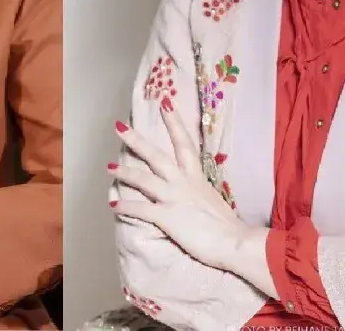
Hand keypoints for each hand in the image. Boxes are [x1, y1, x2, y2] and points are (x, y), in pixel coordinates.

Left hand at [107, 97, 248, 270]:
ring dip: (124, 172)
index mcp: (196, 177)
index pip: (184, 143)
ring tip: (109, 167)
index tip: (165, 102)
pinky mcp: (166, 217)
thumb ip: (200, 192)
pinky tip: (112, 205)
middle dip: (136, 140)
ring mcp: (173, 198)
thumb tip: (195, 193)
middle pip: (156, 156)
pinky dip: (125, 206)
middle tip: (118, 127)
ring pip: (142, 179)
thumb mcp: (213, 200)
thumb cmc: (229, 226)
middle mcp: (183, 182)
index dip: (174, 122)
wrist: (235, 243)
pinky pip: (140, 209)